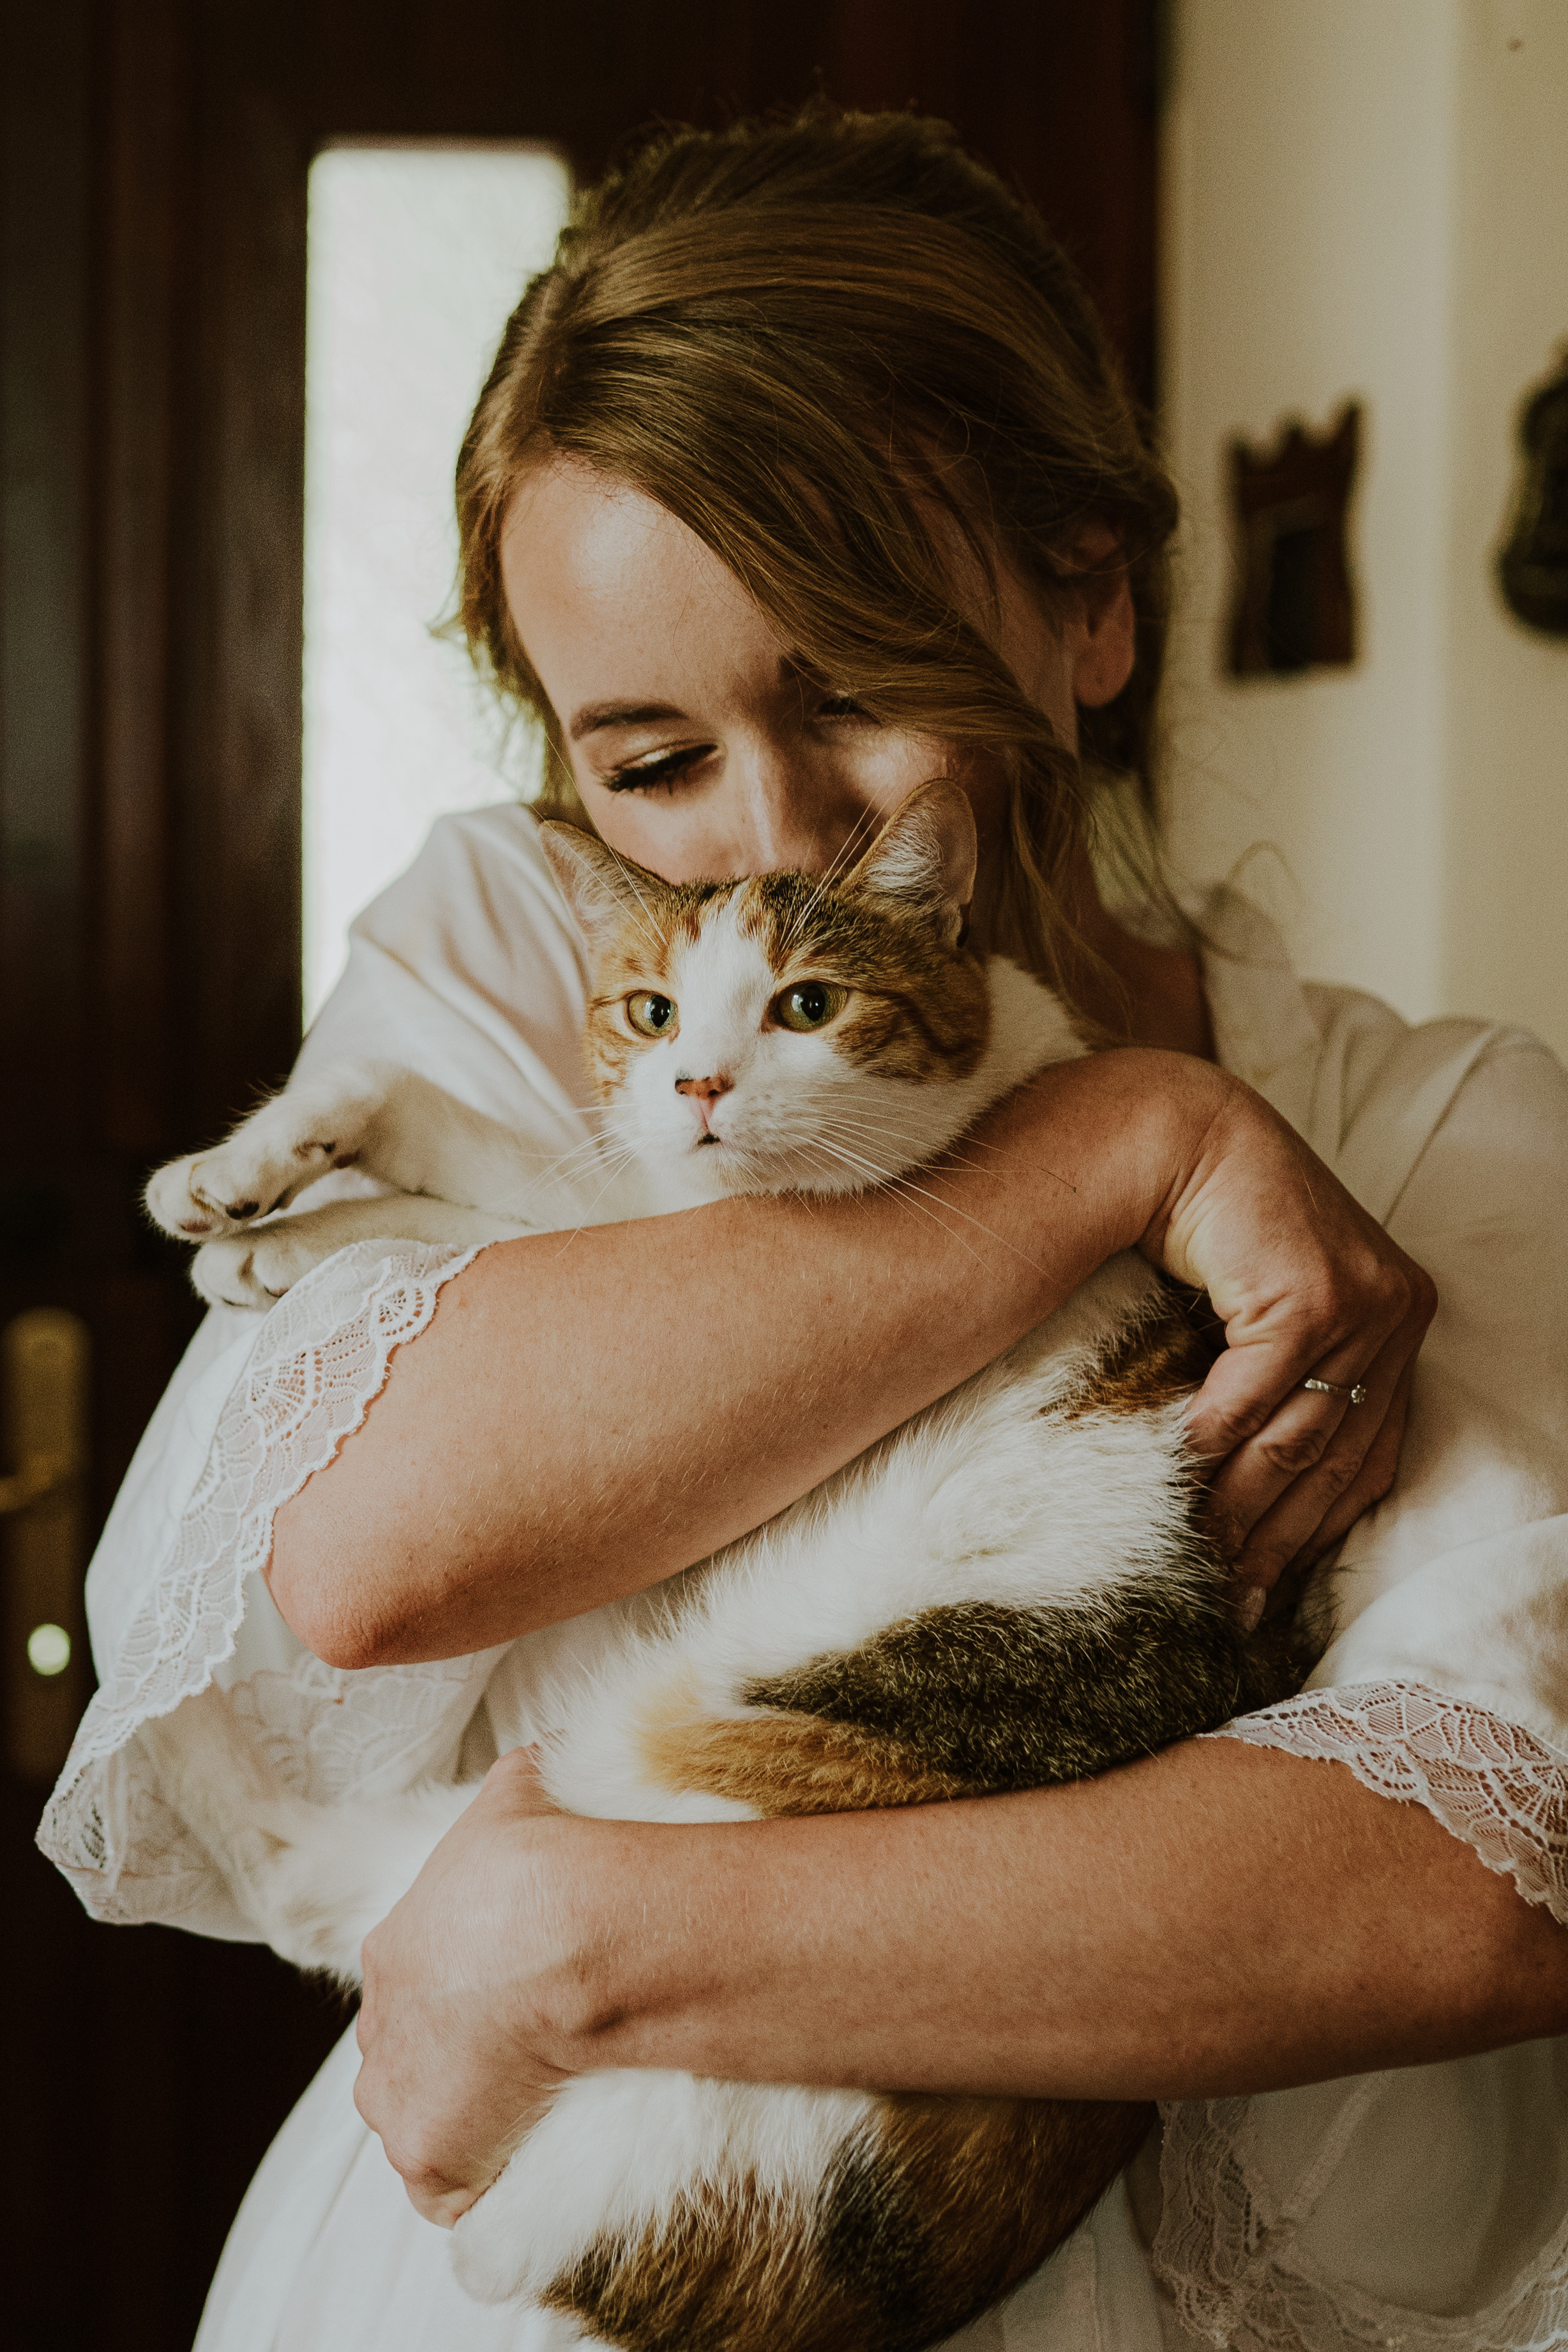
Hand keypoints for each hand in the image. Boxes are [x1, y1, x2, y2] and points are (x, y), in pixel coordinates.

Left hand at [354, 1749, 584, 2224]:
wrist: (563, 1931)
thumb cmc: (544, 1857)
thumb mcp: (518, 1792)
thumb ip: (513, 1790)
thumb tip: (543, 1758)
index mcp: (392, 1955)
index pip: (415, 1987)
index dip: (461, 1995)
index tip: (508, 1996)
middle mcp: (380, 2036)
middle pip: (411, 2061)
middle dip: (455, 2062)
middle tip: (526, 2057)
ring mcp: (400, 2104)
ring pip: (424, 2125)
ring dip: (469, 2124)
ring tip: (540, 2111)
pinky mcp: (432, 2163)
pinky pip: (456, 2198)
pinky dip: (486, 2190)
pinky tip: (530, 2172)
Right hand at [1136, 1063, 1435, 1603]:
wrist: (1175, 1130)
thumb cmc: (1209, 1221)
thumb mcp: (1261, 1311)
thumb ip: (1273, 1382)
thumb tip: (1244, 1487)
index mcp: (1398, 1320)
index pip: (1367, 1453)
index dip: (1316, 1531)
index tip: (1265, 1590)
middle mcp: (1397, 1314)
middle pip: (1335, 1460)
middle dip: (1279, 1543)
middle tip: (1230, 1607)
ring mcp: (1363, 1305)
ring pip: (1295, 1441)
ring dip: (1240, 1512)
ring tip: (1197, 1566)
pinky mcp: (1313, 1297)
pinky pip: (1252, 1400)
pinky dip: (1209, 1451)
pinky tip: (1174, 1487)